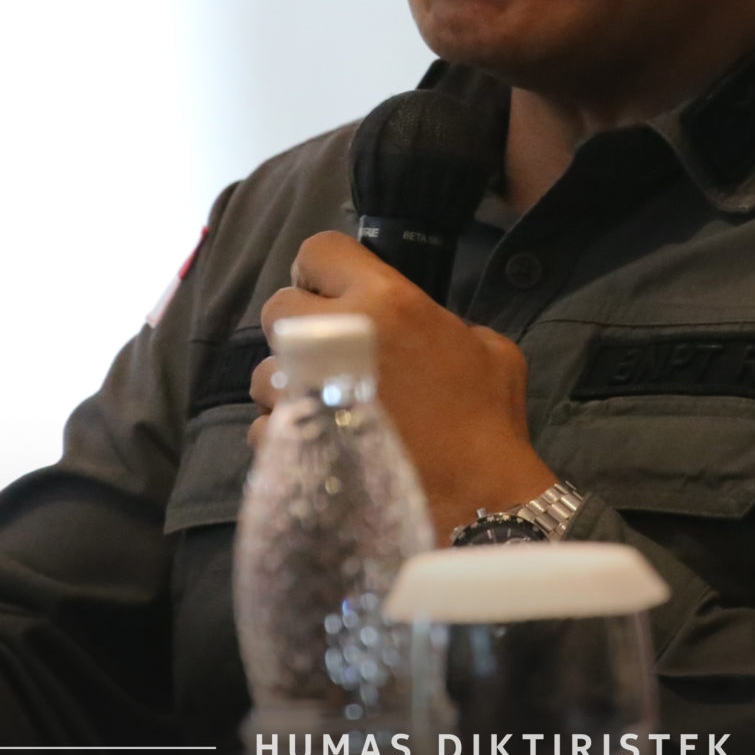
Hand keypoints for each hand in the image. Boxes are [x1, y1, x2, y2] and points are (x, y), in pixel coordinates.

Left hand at [249, 233, 557, 537]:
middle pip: (278, 308)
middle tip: (326, 355)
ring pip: (263, 371)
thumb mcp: (491, 351)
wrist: (479, 504)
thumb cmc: (489, 426)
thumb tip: (422, 328)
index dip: (321, 270)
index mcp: (387, 301)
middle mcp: (337, 336)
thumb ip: (446, 323)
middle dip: (297, 329)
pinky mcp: (293, 443)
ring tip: (322, 409)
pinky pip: (263, 428)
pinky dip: (283, 437)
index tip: (331, 293)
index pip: (319, 251)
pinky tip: (319, 448)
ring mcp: (308, 391)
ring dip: (286, 386)